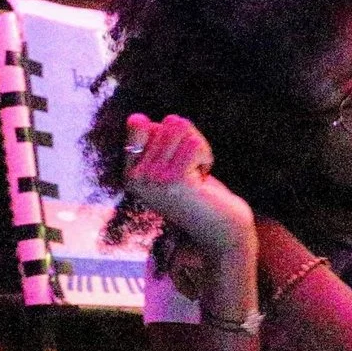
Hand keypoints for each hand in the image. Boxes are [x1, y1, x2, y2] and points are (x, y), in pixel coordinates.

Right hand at [123, 113, 255, 265]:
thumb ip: (155, 143)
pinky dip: (206, 156)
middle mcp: (136, 177)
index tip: (177, 158)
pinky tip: (203, 179)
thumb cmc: (200, 197)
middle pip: (166, 124)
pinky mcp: (174, 180)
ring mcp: (153, 179)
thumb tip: (136, 118)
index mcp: (130, 174)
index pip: (138, 123)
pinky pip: (194, 143)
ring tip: (197, 173)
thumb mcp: (170, 166)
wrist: (221, 233)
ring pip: (181, 128)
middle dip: (189, 141)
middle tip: (192, 170)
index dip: (168, 131)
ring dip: (199, 147)